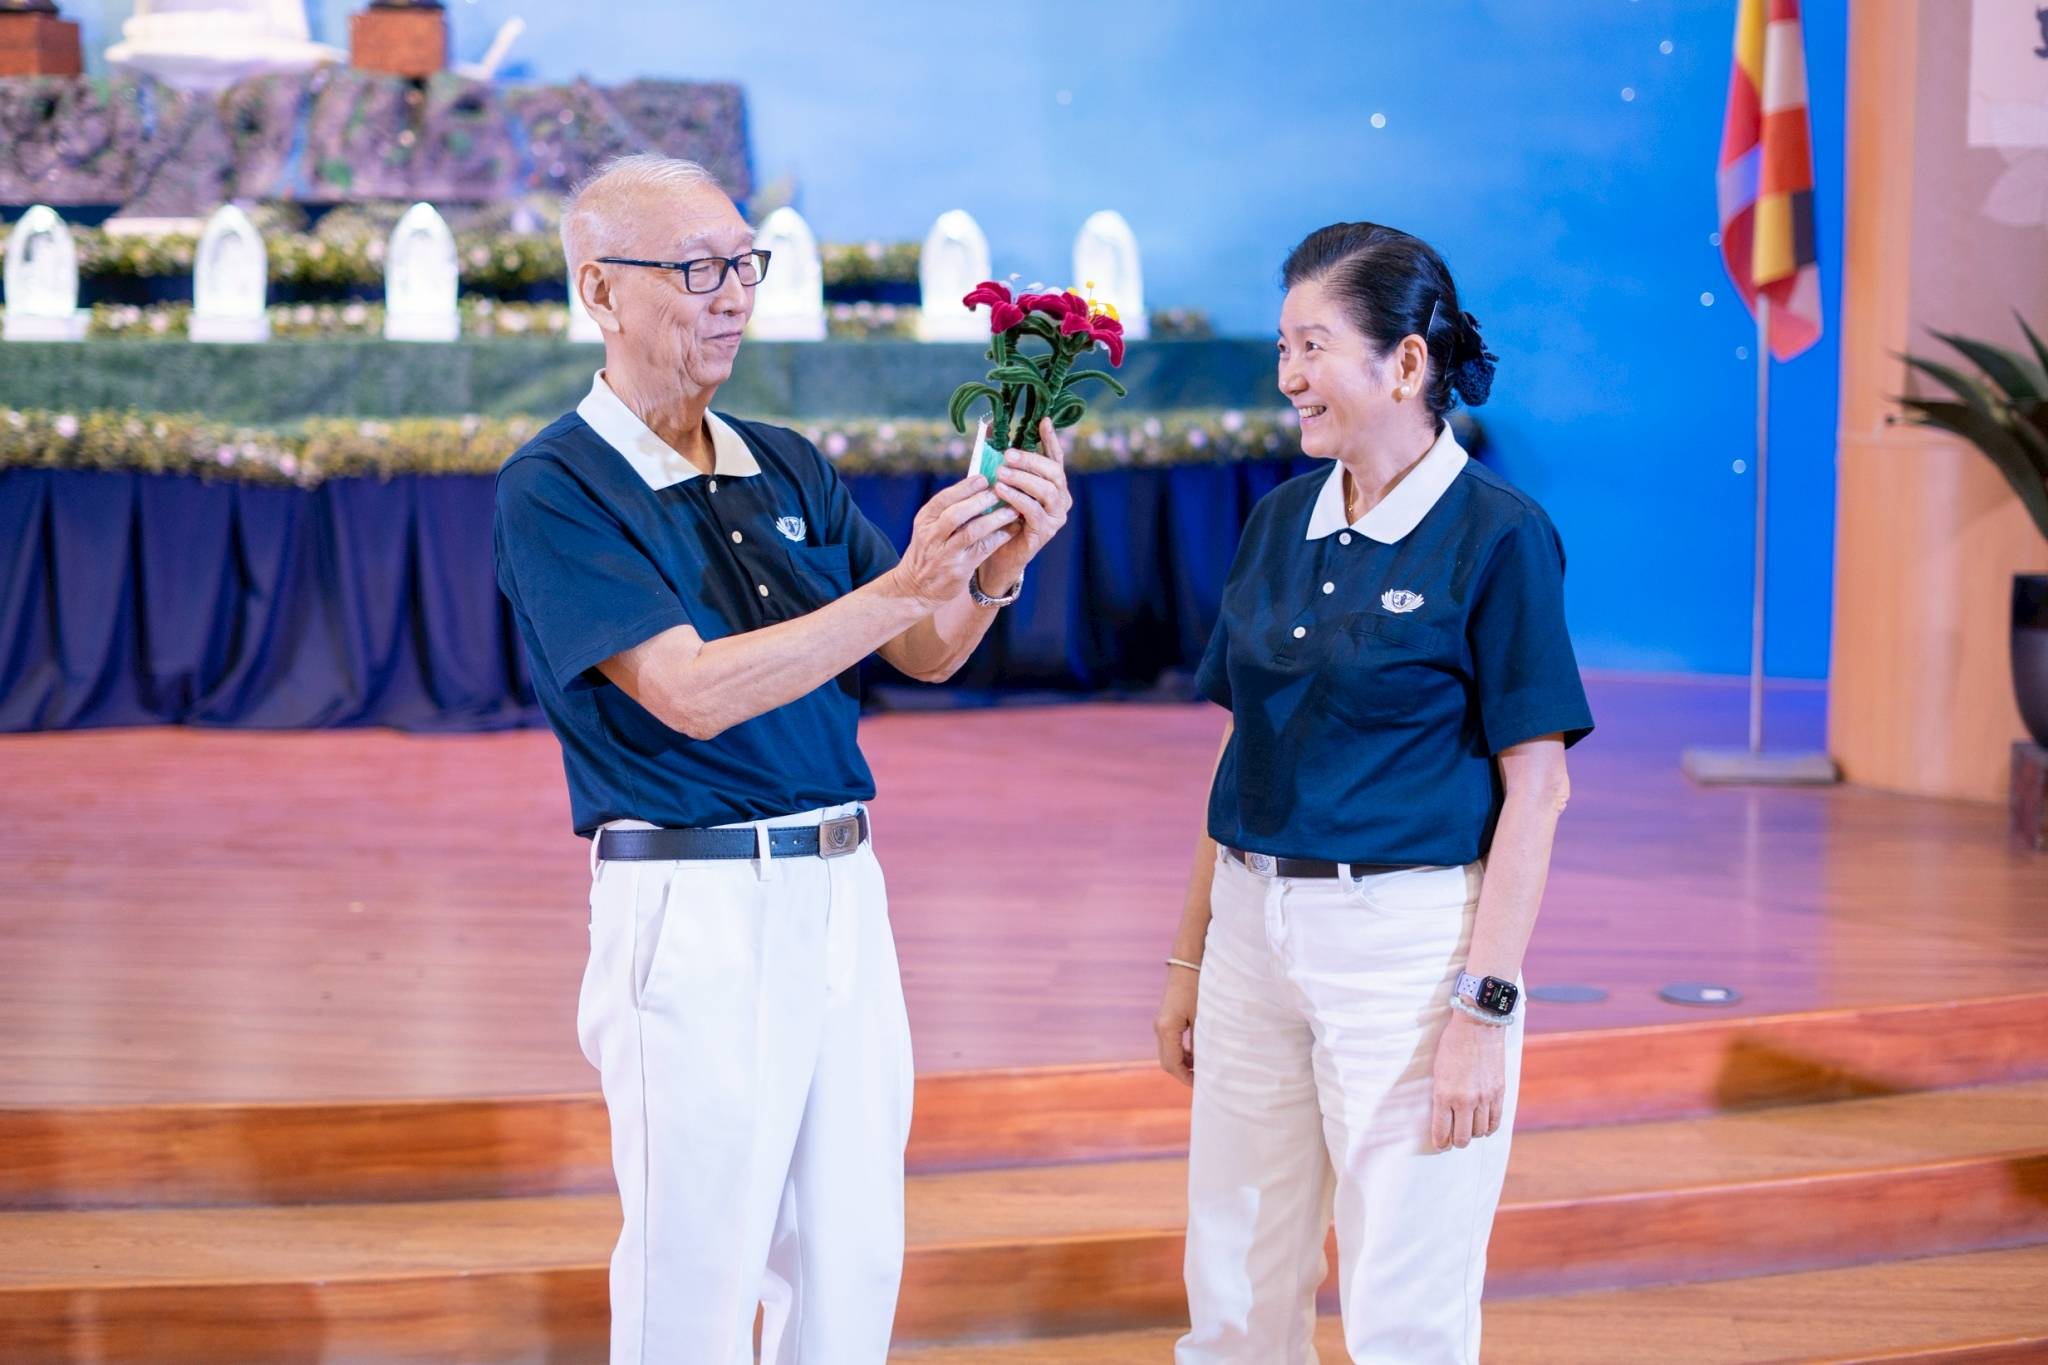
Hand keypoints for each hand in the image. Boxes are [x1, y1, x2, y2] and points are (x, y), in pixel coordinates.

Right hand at [891, 475, 1020, 608]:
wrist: (917, 587)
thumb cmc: (929, 550)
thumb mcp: (929, 528)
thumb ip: (948, 509)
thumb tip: (979, 485)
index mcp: (925, 520)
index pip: (943, 499)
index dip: (964, 488)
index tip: (983, 478)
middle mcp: (932, 536)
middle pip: (957, 514)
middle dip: (981, 501)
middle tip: (1001, 491)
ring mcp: (945, 554)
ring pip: (972, 532)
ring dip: (994, 519)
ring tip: (1012, 510)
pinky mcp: (959, 569)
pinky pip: (983, 549)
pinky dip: (999, 537)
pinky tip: (1011, 530)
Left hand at [978, 418, 1071, 595]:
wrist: (996, 554)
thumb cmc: (999, 516)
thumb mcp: (1001, 485)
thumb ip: (1001, 461)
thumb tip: (989, 427)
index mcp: (1054, 485)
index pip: (1056, 458)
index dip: (1051, 439)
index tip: (1043, 420)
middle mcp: (1061, 499)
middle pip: (1054, 472)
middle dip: (1031, 461)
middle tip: (1007, 454)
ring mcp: (1055, 517)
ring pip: (1047, 491)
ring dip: (1023, 479)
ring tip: (1001, 472)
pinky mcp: (1044, 532)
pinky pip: (1033, 510)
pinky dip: (1017, 498)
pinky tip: (1001, 490)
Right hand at [1154, 963, 1198, 1085]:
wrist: (1189, 961)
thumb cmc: (1199, 987)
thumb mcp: (1204, 1017)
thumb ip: (1203, 1041)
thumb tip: (1207, 1064)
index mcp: (1167, 1029)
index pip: (1172, 1064)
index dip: (1186, 1078)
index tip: (1202, 1086)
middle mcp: (1159, 1028)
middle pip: (1167, 1062)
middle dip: (1183, 1073)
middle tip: (1204, 1080)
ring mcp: (1161, 1023)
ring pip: (1168, 1053)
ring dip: (1183, 1063)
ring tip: (1203, 1068)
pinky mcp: (1165, 1018)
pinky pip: (1170, 1042)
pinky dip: (1181, 1052)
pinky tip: (1197, 1053)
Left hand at [1429, 1012, 1507, 1149]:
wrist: (1478, 1024)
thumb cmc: (1452, 1043)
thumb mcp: (1438, 1070)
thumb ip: (1441, 1094)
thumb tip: (1443, 1116)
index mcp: (1444, 1094)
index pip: (1441, 1130)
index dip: (1440, 1142)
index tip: (1440, 1144)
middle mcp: (1465, 1100)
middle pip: (1462, 1138)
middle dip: (1455, 1142)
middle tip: (1452, 1139)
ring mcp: (1484, 1098)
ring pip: (1479, 1132)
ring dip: (1472, 1134)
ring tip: (1467, 1129)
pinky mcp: (1499, 1093)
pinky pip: (1495, 1122)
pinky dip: (1488, 1128)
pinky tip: (1483, 1126)